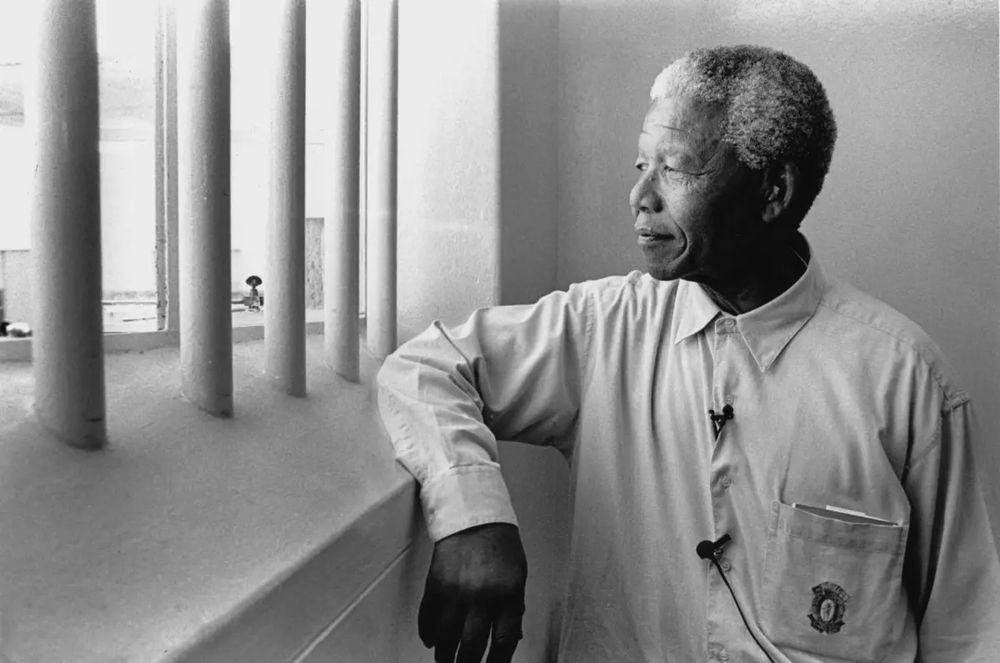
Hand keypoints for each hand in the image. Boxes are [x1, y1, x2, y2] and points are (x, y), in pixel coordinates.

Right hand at [418, 523, 526, 662]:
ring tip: (445, 661)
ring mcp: (456, 591)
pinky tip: (431, 641)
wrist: (474, 516)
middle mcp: (482, 596)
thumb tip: (512, 639)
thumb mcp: (518, 576)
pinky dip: (428, 632)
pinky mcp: (436, 584)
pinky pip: (428, 617)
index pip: (504, 641)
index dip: (498, 662)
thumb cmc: (500, 545)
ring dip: (445, 654)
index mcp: (508, 594)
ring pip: (447, 636)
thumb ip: (514, 608)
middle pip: (472, 645)